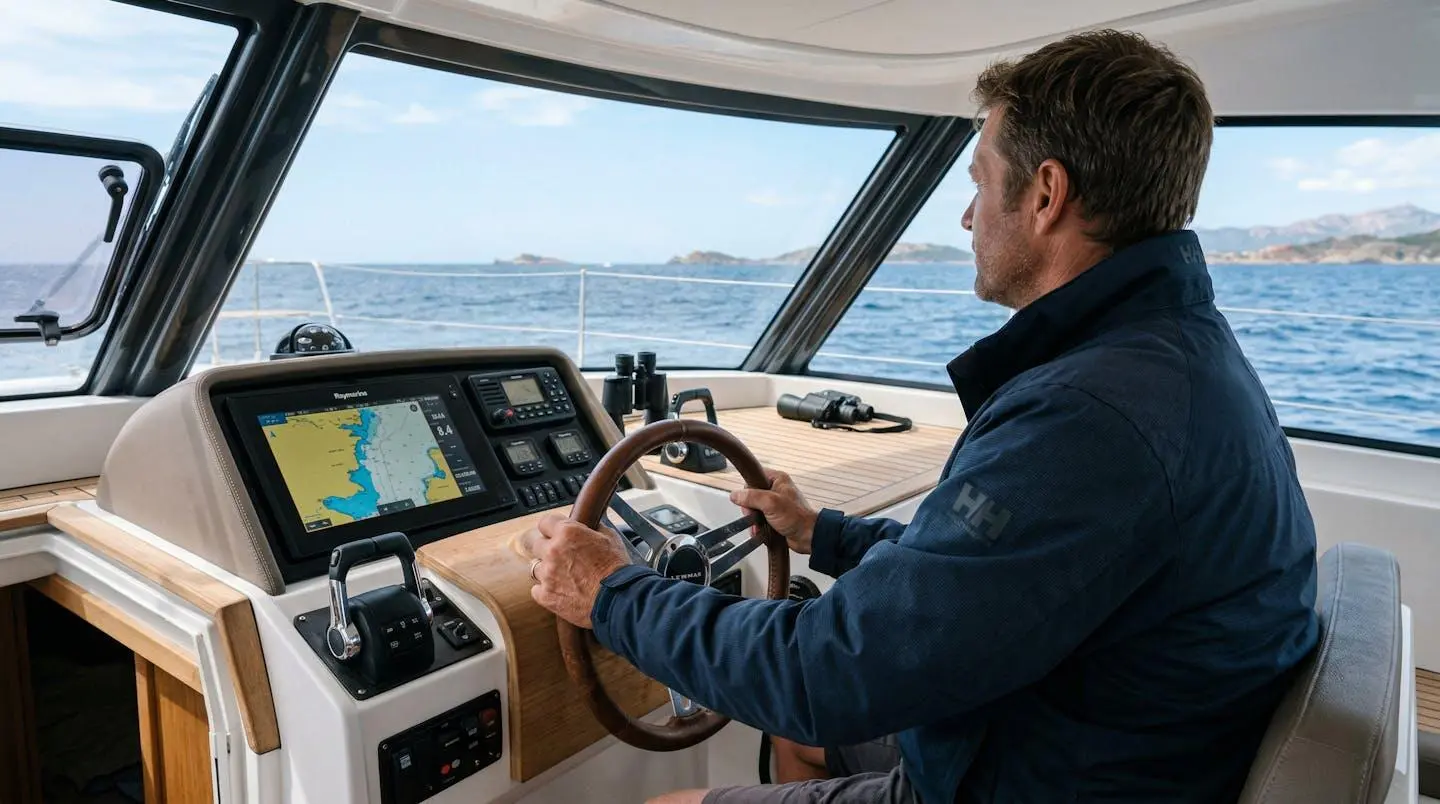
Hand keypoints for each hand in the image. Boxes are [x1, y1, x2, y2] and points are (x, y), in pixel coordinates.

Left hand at [521, 513, 631, 628]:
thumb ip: (593, 528)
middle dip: (547, 548)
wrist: (617, 599)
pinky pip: (536, 589)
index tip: (555, 534)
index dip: (551, 528)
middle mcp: (552, 551)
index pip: (545, 522)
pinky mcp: (546, 595)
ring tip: (563, 577)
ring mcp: (547, 574)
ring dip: (547, 570)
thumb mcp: (610, 538)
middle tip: (560, 556)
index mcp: (567, 533)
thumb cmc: (617, 569)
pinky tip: (560, 591)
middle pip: (535, 544)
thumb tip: (589, 524)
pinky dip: (546, 590)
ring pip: (536, 567)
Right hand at [729, 469, 817, 554]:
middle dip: (750, 509)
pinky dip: (757, 527)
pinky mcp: (774, 517)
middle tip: (754, 515)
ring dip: (753, 520)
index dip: (747, 489)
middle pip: (750, 496)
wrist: (808, 536)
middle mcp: (775, 490)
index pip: (753, 478)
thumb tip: (735, 495)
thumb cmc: (797, 517)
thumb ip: (751, 497)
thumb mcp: (771, 503)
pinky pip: (758, 519)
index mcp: (777, 479)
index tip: (747, 500)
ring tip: (758, 527)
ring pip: (753, 509)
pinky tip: (760, 531)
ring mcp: (774, 504)